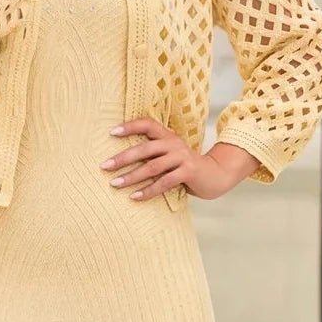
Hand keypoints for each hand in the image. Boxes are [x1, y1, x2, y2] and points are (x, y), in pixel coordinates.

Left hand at [100, 120, 253, 201]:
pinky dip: (148, 191)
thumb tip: (122, 162)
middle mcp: (174, 144)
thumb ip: (154, 155)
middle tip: (105, 166)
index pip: (148, 124)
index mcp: (168, 136)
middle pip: (144, 148)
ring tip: (115, 184)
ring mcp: (182, 157)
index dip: (130, 126)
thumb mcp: (170, 156)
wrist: (216, 175)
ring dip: (131, 177)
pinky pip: (164, 182)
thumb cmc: (186, 168)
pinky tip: (134, 197)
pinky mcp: (188, 172)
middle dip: (123, 158)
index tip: (111, 133)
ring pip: (152, 167)